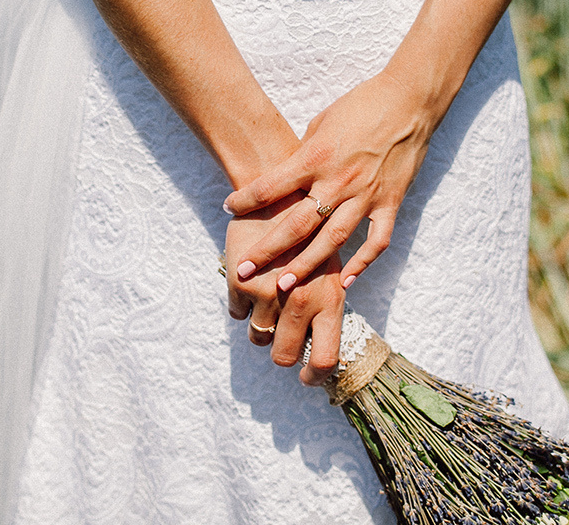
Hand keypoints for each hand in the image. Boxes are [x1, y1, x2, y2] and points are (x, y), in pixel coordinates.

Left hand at [223, 68, 436, 292]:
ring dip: (306, 265)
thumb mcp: (322, 122)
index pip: (271, 186)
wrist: (409, 101)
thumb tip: (288, 175)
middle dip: (267, 249)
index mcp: (317, 157)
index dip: (246, 199)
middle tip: (244, 269)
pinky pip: (376, 241)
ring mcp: (366, 195)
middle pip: (296, 224)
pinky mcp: (390, 202)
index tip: (228, 208)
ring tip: (284, 285)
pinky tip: (344, 281)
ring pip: (332, 240)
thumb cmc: (362, 104)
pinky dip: (362, 263)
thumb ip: (305, 153)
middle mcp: (338, 181)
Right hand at [224, 199, 344, 385]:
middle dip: (281, 355)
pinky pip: (237, 313)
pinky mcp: (241, 283)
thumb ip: (327, 299)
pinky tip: (249, 283)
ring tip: (264, 308)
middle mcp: (301, 301)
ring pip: (258, 336)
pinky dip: (241, 304)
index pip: (327, 358)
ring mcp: (269, 294)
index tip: (307, 378)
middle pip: (284, 356)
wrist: (280, 189)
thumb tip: (322, 339)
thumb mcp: (331, 263)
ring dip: (260, 328)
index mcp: (330, 299)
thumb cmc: (312, 225)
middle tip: (280, 346)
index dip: (315, 377)